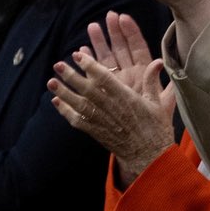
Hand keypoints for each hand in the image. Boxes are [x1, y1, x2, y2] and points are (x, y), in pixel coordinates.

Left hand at [49, 14, 175, 184]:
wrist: (149, 155)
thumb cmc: (155, 128)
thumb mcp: (158, 103)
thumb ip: (152, 81)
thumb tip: (158, 61)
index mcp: (127, 98)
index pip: (105, 79)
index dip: (90, 66)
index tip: (78, 55)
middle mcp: (111, 108)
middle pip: (87, 90)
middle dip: (71, 77)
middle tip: (57, 64)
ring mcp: (102, 121)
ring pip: (79, 104)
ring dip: (64, 93)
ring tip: (51, 81)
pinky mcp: (96, 132)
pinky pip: (77, 121)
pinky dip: (65, 111)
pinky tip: (56, 101)